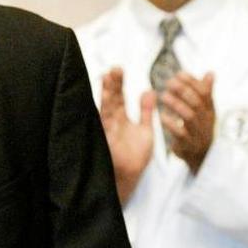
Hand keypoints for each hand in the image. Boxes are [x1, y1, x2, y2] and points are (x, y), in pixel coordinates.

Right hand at [99, 67, 154, 203]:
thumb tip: (149, 90)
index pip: (117, 97)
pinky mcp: (106, 146)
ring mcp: (107, 134)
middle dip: (111, 86)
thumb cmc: (135, 157)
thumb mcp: (145, 130)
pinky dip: (100, 119)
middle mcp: (111, 124)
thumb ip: (146, 111)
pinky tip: (98, 106)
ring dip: (107, 97)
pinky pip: (102, 130)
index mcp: (119, 119)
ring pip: (105, 112)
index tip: (117, 69)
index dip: (117, 84)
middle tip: (114, 69)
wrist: (131, 179)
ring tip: (107, 80)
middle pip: (110, 101)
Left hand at [158, 71, 214, 173]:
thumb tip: (210, 73)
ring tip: (163, 96)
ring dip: (176, 104)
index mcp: (210, 111)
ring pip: (189, 117)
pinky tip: (162, 116)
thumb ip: (205, 92)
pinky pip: (180, 133)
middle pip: (197, 103)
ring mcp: (197, 133)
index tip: (179, 74)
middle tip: (169, 82)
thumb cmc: (199, 129)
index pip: (204, 93)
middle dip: (183, 90)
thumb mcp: (205, 111)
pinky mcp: (187, 145)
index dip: (193, 82)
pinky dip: (171, 123)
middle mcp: (205, 121)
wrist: (200, 157)